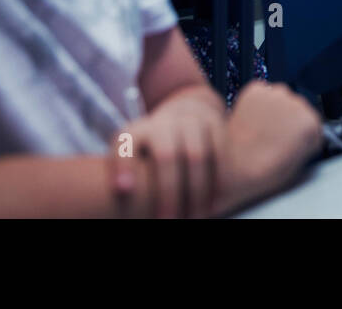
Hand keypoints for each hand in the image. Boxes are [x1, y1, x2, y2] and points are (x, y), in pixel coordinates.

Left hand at [111, 88, 223, 218]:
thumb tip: (123, 192)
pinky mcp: (214, 125)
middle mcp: (163, 123)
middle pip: (165, 155)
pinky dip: (217, 181)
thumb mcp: (133, 159)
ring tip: (194, 217)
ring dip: (196, 191)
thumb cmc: (150, 154)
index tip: (123, 189)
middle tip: (167, 220)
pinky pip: (219, 154)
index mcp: (136, 131)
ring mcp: (191, 121)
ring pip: (195, 156)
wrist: (182, 121)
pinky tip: (213, 205)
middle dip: (168, 191)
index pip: (126, 142)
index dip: (124, 164)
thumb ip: (125, 175)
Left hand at [210, 82, 322, 215]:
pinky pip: (260, 93)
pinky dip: (256, 103)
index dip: (302, 134)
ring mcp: (276, 94)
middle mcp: (297, 103)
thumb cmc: (264, 168)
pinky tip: (252, 119)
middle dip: (287, 120)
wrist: (236, 164)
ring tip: (261, 129)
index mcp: (311, 123)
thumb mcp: (298, 162)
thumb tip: (301, 136)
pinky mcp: (256, 89)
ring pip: (279, 98)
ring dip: (272, 109)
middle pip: (297, 108)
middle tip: (274, 137)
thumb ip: (306, 142)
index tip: (293, 141)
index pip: (313, 124)